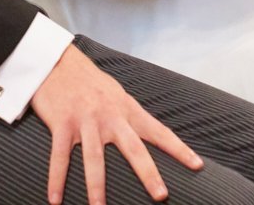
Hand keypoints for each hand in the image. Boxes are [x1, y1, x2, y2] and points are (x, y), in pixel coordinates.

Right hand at [31, 45, 202, 204]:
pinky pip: (59, 157)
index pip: (158, 131)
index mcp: (127, 109)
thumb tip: (146, 134)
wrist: (57, 62)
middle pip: (133, 148)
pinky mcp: (62, 124)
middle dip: (148, 173)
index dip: (178, 149)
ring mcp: (85, 120)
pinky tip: (55, 200)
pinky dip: (56, 180)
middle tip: (161, 195)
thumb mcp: (116, 93)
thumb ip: (129, 115)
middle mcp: (110, 116)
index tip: (197, 165)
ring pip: (94, 159)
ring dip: (96, 187)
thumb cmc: (89, 81)